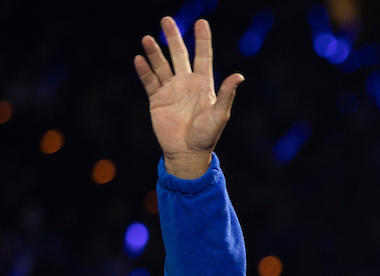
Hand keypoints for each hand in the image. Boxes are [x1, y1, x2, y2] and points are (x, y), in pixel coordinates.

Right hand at [134, 17, 243, 178]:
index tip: (201, 22)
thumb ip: (227, 94)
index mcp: (203, 85)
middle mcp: (186, 83)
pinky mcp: (157, 99)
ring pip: (161, 65)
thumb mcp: (220, 115)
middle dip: (173, 37)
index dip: (203, 39)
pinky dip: (144, 70)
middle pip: (179, 55)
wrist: (187, 153)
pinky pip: (149, 81)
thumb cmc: (207, 136)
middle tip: (166, 19)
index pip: (203, 56)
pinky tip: (140, 59)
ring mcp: (170, 90)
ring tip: (147, 38)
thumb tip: (239, 76)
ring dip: (154, 52)